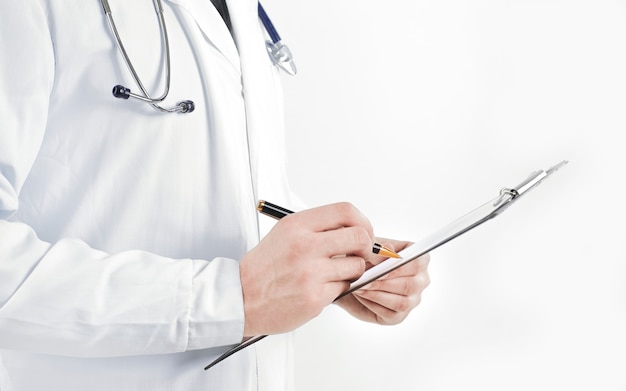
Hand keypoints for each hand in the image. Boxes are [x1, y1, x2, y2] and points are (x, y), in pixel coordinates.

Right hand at [240, 202, 373, 336]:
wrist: (241, 297)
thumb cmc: (264, 267)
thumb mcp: (285, 234)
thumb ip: (317, 228)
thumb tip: (354, 227)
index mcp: (297, 225)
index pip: (345, 211)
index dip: (362, 221)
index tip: (364, 231)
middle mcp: (305, 246)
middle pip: (359, 237)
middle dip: (366, 247)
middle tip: (361, 254)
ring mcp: (310, 273)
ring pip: (356, 266)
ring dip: (351, 272)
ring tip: (333, 274)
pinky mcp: (315, 297)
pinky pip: (344, 288)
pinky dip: (337, 289)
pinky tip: (319, 288)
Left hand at [336, 239, 430, 324]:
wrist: (350, 276)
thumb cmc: (364, 259)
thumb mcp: (368, 250)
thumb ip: (380, 250)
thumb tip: (390, 249)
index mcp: (419, 259)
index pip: (417, 263)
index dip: (398, 267)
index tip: (379, 267)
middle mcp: (420, 281)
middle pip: (410, 285)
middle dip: (383, 282)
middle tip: (363, 279)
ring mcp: (412, 300)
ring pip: (401, 302)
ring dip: (376, 294)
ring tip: (359, 286)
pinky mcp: (399, 316)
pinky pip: (390, 313)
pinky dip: (372, 304)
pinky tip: (361, 295)